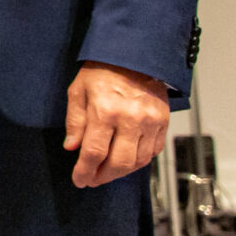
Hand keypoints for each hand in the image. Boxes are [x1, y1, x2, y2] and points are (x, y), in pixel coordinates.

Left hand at [63, 62, 169, 188]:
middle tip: (92, 179)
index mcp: (105, 111)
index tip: (79, 180)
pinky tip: (126, 161)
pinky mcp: (163, 122)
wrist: (135, 55)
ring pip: (137, 161)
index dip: (85, 171)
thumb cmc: (103, 70)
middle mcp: (131, 119)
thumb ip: (75, 121)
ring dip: (121, 173)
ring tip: (107, 172)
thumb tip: (72, 147)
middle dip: (102, 177)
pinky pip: (153, 152)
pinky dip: (139, 161)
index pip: (94, 153)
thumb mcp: (78, 90)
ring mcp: (150, 122)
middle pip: (118, 163)